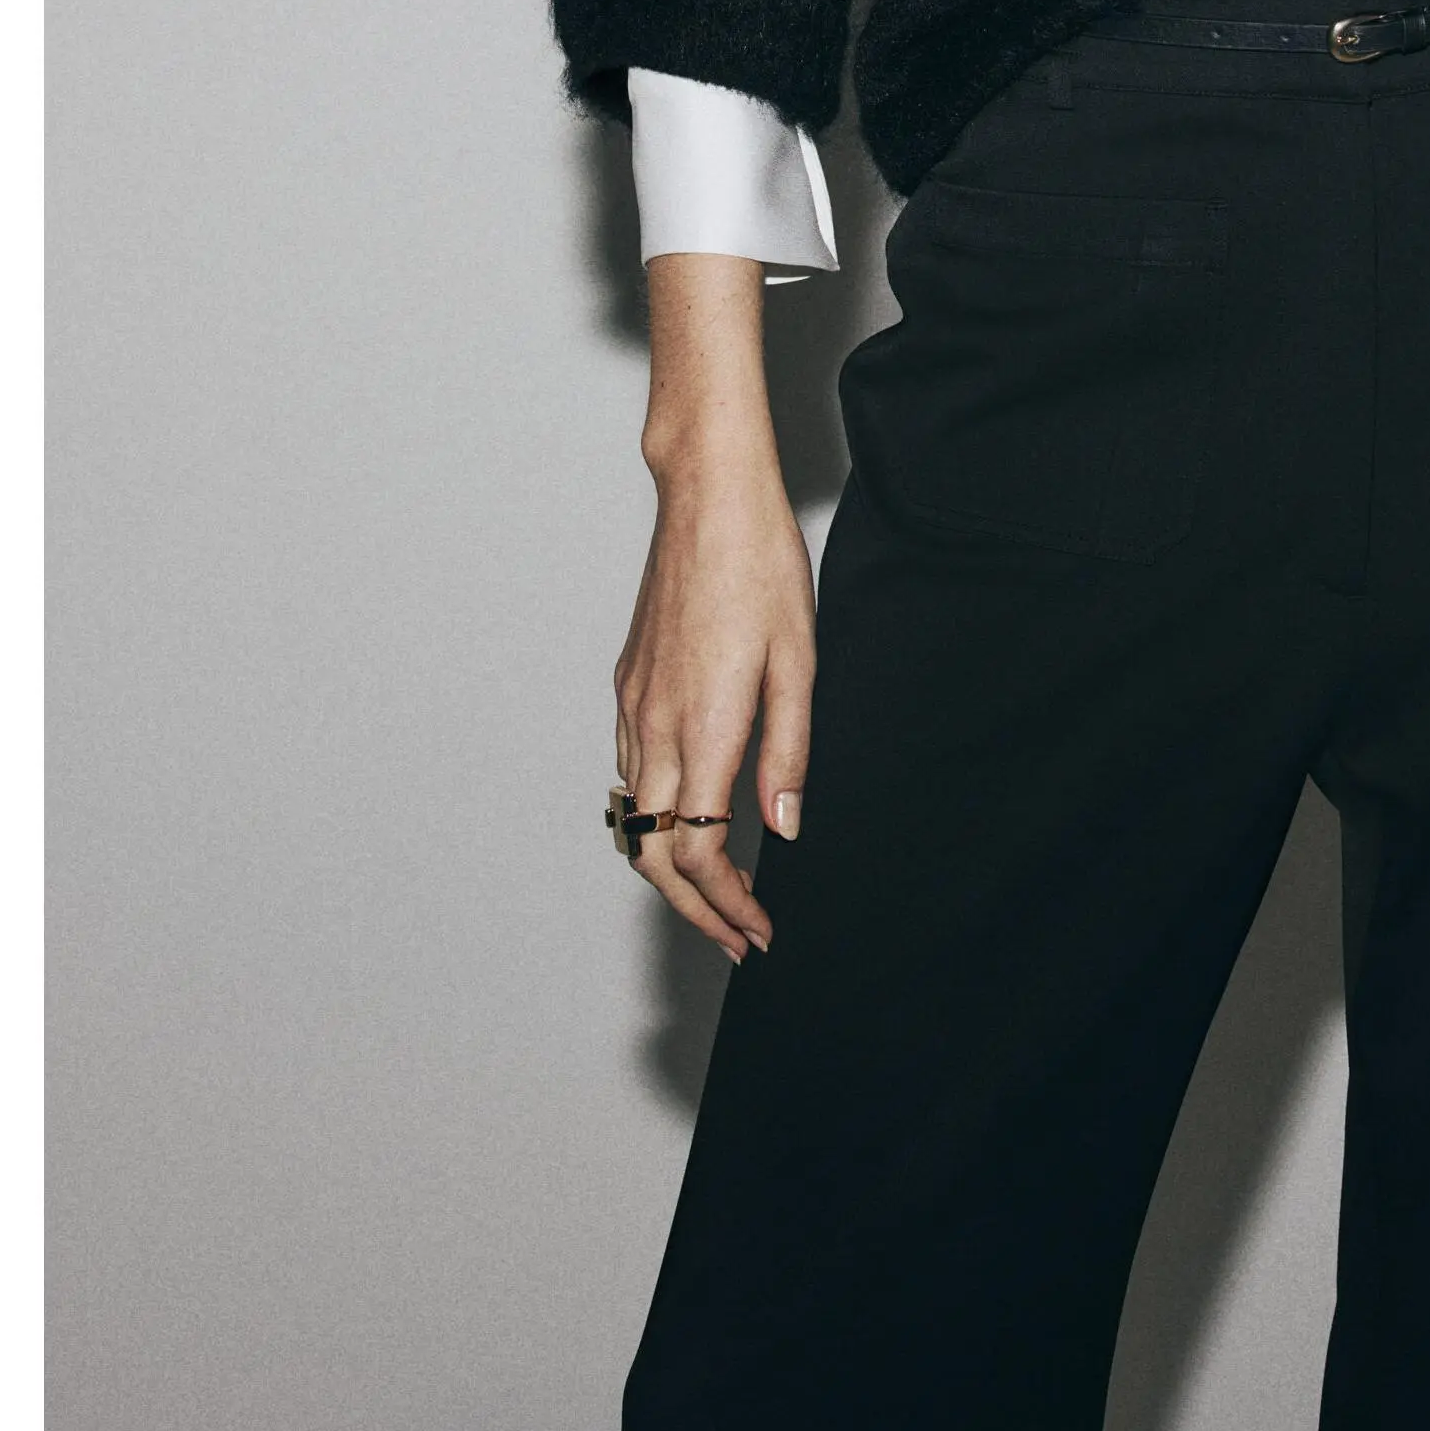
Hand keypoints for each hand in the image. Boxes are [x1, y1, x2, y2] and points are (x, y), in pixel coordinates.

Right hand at [614, 254, 814, 960]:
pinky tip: (695, 812)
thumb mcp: (800, 662)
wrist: (707, 496)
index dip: (726, 906)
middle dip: (694, 908)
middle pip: (654, 852)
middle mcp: (654, 724)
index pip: (698, 852)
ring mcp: (634, 703)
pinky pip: (631, 771)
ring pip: (635, 816)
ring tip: (725, 889)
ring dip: (673, 866)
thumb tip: (785, 829)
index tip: (760, 929)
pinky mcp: (629, 681)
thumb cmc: (762, 567)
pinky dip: (656, 814)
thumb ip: (789, 752)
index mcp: (703, 727)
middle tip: (740, 934)